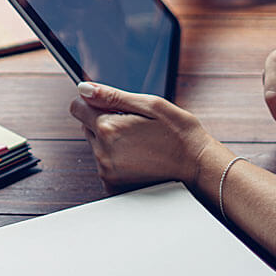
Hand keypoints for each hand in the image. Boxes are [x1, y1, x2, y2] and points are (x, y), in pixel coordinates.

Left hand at [70, 82, 223, 190]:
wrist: (197, 166)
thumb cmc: (179, 133)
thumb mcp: (149, 105)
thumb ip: (111, 96)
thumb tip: (84, 89)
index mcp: (108, 127)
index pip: (77, 108)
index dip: (92, 103)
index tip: (108, 106)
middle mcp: (102, 151)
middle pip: (87, 128)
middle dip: (104, 123)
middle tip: (134, 126)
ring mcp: (107, 171)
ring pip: (97, 147)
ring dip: (111, 142)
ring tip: (140, 143)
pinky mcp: (113, 186)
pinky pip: (105, 166)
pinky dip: (116, 161)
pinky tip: (139, 158)